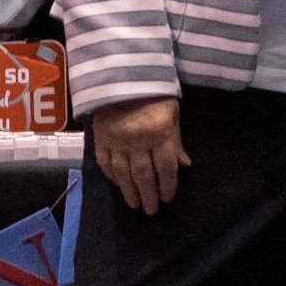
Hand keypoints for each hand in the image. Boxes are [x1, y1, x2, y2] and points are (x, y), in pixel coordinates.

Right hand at [90, 97, 188, 214]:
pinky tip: (118, 185)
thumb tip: (184, 165)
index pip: (165, 166)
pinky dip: (112, 176)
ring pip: (123, 173)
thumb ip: (176, 141)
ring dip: (129, 191)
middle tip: (151, 210)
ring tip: (135, 204)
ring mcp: (116, 140)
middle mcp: (137, 140)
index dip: (168, 184)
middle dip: (149, 195)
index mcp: (159, 132)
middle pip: (143, 174)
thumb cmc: (154, 94)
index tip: (168, 198)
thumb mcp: (172, 113)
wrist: (123, 74)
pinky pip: (105, 162)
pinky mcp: (100, 138)